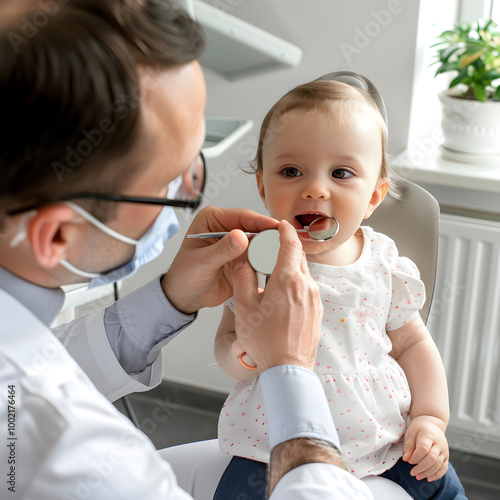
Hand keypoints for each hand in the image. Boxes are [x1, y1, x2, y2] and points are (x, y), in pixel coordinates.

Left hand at [162, 206, 277, 313]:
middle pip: (254, 226)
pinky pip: (258, 255)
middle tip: (285, 241)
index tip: (276, 227)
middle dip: (268, 234)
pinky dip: (266, 259)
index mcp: (212, 219)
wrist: (185, 298)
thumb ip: (222, 250)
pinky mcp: (242, 257)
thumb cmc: (185, 276)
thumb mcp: (202, 262)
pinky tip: (275, 263)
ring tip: (284, 253)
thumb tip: (241, 236)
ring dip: (269, 247)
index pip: (242, 216)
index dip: (260, 221)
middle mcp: (225, 227)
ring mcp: (235, 243)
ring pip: (259, 241)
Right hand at [232, 220, 322, 371]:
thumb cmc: (264, 341)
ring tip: (273, 274)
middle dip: (286, 248)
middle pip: (298, 256)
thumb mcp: (245, 308)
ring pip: (303, 272)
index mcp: (288, 281)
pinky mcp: (317, 311)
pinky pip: (307, 288)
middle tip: (271, 248)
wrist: (288, 370)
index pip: (291, 244)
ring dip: (290, 267)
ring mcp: (315, 299)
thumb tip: (241, 257)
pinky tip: (282, 294)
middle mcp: (306, 286)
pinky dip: (296, 282)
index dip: (285, 230)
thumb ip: (242, 278)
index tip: (279, 225)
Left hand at [403, 415, 448, 481]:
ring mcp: (444, 451)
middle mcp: (439, 443)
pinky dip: (437, 475)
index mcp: (429, 435)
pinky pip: (444, 468)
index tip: (409, 461)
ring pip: (438, 465)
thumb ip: (408, 446)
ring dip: (428, 473)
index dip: (416, 457)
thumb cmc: (419, 428)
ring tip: (418, 476)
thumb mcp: (411, 433)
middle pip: (432, 458)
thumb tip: (406, 459)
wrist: (431, 424)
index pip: (424, 448)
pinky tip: (429, 478)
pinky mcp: (446, 457)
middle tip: (412, 472)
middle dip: (421, 468)